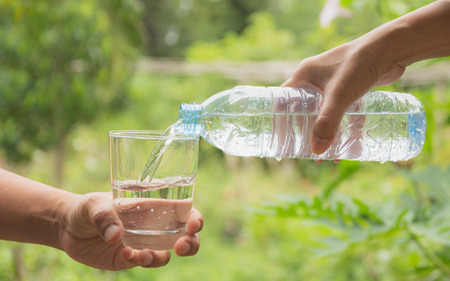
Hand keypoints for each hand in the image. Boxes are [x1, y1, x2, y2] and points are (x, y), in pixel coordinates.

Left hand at [60, 192, 202, 269]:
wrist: (68, 228)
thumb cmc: (88, 207)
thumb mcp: (94, 205)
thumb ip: (105, 217)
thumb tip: (116, 236)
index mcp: (154, 206)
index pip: (184, 211)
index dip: (195, 218)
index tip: (193, 225)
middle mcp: (154, 226)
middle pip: (185, 236)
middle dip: (191, 243)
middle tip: (182, 247)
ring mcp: (144, 243)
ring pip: (167, 254)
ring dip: (161, 257)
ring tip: (143, 256)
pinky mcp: (130, 258)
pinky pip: (143, 262)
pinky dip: (139, 261)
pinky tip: (125, 255)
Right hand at [282, 40, 404, 154]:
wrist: (392, 48)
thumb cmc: (360, 64)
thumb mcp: (340, 95)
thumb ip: (328, 122)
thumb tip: (316, 151)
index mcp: (304, 74)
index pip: (283, 99)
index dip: (280, 118)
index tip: (281, 138)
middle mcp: (315, 77)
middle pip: (303, 109)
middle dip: (305, 131)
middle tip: (305, 151)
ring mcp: (333, 82)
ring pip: (324, 112)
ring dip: (326, 131)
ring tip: (328, 153)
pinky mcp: (350, 86)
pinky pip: (341, 109)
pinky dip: (344, 125)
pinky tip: (351, 141)